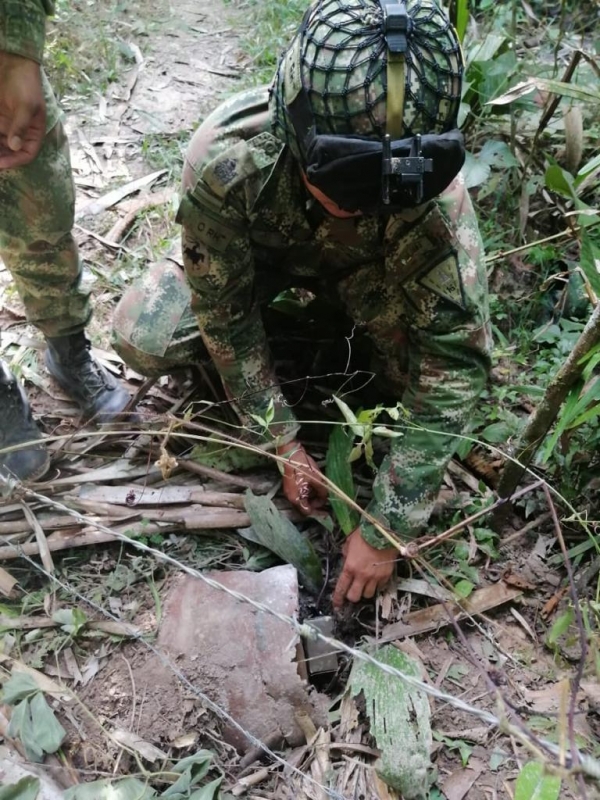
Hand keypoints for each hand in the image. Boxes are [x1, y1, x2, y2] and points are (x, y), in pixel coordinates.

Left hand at [0, 52, 45, 168]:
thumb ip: (20, 126)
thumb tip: (15, 147)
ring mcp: (6, 126)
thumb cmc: (25, 83)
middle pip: (10, 152)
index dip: (15, 161)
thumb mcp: (25, 104)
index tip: (1, 164)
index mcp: (34, 132)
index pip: (26, 154)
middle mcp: (20, 132)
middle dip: (1, 157)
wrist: (12, 62)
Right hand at [277, 439, 327, 514]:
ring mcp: (290, 490)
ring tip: (322, 492)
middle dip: (316, 504)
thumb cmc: (303, 466)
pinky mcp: (291, 484)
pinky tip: (315, 487)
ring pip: (303, 499)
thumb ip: (322, 492)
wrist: (290, 452)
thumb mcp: (316, 479)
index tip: (326, 512)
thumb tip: (326, 498)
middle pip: (305, 506)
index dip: (318, 512)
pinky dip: (308, 492)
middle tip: (326, 500)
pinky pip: (300, 493)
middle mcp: (291, 497)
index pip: (307, 511)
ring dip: (313, 498)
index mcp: (296, 498)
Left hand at [333, 528, 396, 608]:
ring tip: (366, 583)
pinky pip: (380, 587)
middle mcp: (362, 575)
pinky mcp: (386, 576)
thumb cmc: (365, 535)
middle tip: (353, 591)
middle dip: (352, 596)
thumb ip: (346, 554)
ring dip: (365, 591)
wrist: (384, 532)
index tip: (337, 605)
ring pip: (368, 595)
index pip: (341, 588)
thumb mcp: (349, 543)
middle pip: (355, 597)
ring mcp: (375, 577)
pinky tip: (376, 579)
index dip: (338, 599)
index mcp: (350, 567)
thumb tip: (346, 559)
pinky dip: (377, 586)